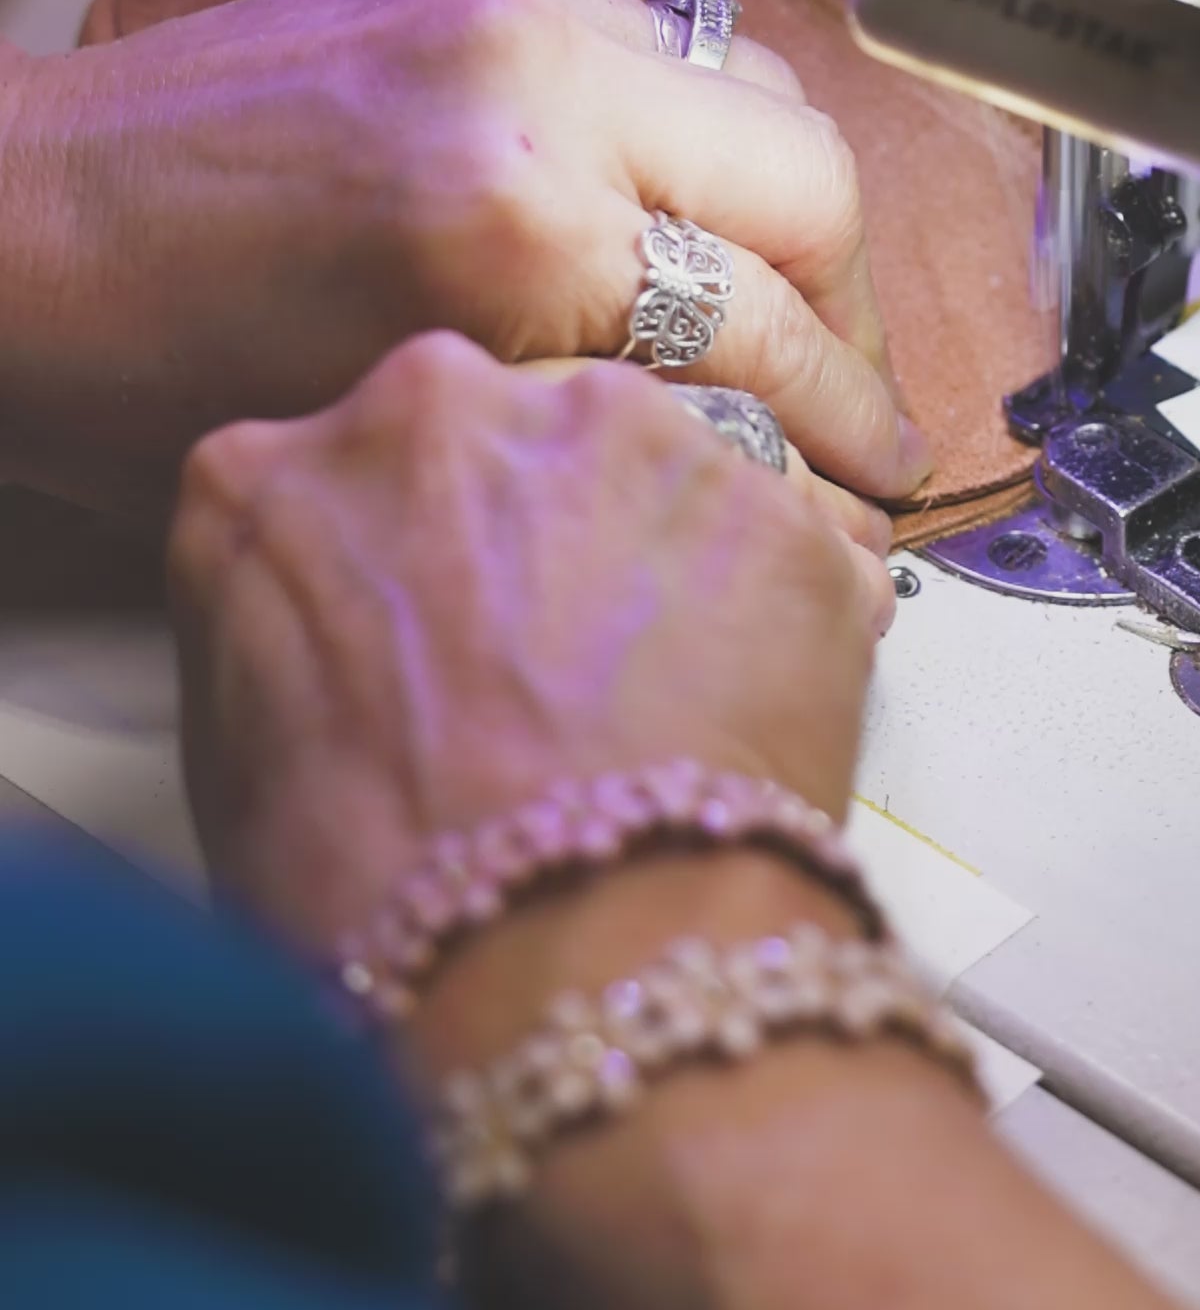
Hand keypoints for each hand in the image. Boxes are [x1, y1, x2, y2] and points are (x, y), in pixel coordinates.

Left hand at [0, 0, 932, 514]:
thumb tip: (784, 447)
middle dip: (850, 302)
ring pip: (767, 89)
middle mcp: (535, 81)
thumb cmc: (155, 368)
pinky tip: (668, 206)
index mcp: (508, 228)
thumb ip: (628, 424)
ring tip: (760, 301)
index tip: (879, 469)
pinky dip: (700, 133)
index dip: (849, 417)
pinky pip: (677, 42)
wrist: (12, 223)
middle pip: (816, 179)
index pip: (772, 318)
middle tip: (838, 386)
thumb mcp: (424, 442)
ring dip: (786, 207)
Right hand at [169, 333, 893, 951]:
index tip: (468, 601)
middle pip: (527, 432)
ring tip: (675, 695)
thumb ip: (305, 616)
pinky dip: (785, 609)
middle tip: (580, 654)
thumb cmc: (388, 900)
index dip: (438, 539)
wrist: (562, 957)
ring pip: (671, 461)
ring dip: (680, 551)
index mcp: (289, 465)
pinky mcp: (768, 493)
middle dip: (563, 518)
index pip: (376, 460)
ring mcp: (630, 432)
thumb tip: (370, 619)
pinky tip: (753, 709)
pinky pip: (790, 537)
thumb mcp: (246, 744)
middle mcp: (458, 405)